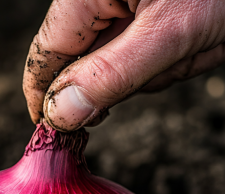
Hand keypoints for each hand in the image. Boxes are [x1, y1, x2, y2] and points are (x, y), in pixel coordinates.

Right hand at [23, 0, 224, 131]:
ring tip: (198, 39)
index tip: (51, 131)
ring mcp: (123, 4)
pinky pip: (143, 53)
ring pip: (120, 65)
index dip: (43, 97)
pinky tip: (199, 37)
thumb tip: (59, 114)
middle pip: (87, 65)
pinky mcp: (144, 11)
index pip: (45, 55)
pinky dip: (171, 56)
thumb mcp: (171, 33)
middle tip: (172, 61)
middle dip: (130, 78)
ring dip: (159, 68)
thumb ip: (109, 76)